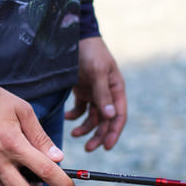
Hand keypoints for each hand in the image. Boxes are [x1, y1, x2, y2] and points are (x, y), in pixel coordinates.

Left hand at [65, 36, 126, 151]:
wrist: (76, 37)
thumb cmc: (91, 52)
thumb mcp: (97, 71)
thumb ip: (103, 94)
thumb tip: (110, 116)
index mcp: (116, 89)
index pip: (118, 116)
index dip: (114, 132)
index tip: (107, 147)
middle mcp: (107, 94)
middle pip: (105, 120)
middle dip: (98, 135)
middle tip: (88, 148)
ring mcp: (94, 93)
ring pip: (92, 117)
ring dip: (85, 127)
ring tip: (74, 134)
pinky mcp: (82, 90)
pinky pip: (80, 109)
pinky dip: (74, 115)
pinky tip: (67, 117)